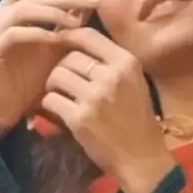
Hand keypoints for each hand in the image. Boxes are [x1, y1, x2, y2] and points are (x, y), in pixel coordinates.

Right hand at [0, 0, 98, 136]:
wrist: (14, 109)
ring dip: (53, 13)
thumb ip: (70, 23)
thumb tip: (91, 2)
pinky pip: (15, 34)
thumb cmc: (37, 75)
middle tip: (90, 1)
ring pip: (23, 9)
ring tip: (76, 22)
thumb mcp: (58, 44)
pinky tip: (58, 38)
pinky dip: (39, 33)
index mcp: (13, 7)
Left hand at [42, 28, 175, 192]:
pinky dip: (50, 106)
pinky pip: (51, 100)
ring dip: (54, 87)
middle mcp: (112, 75)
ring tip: (62, 96)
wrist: (142, 157)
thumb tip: (78, 38)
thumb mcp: (133, 80)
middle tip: (65, 82)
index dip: (69, 36)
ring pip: (56, 76)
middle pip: (69, 57)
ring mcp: (95, 97)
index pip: (88, 35)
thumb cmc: (136, 117)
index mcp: (126, 62)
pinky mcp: (80, 119)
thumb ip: (111, 61)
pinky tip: (60, 113)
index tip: (60, 42)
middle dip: (62, 68)